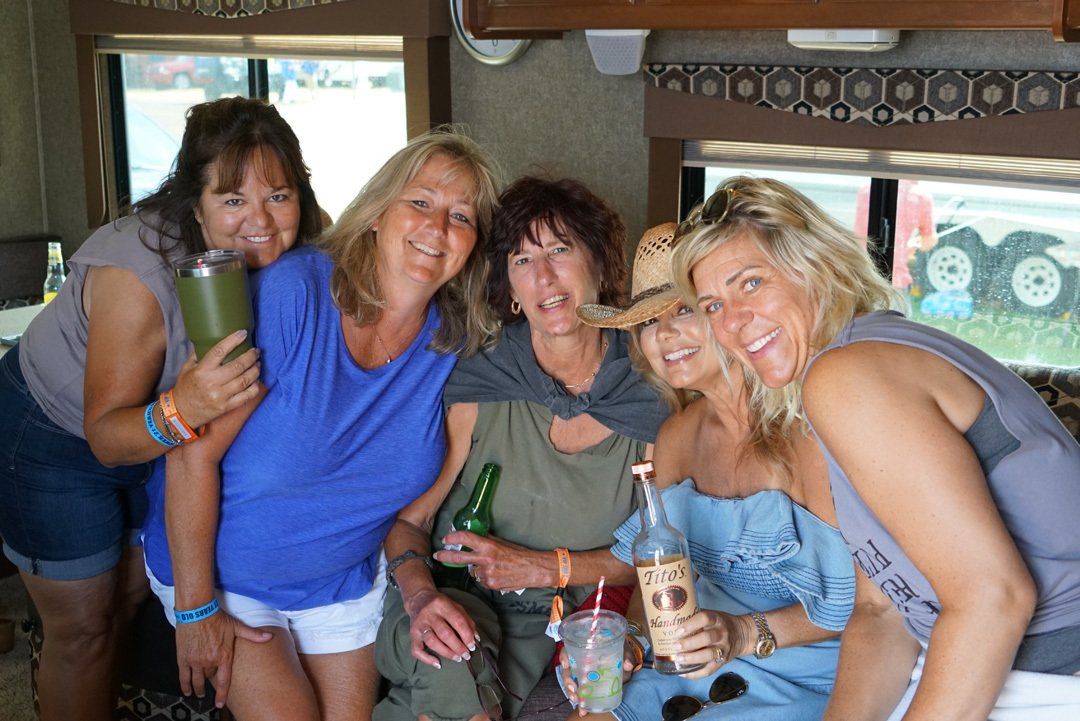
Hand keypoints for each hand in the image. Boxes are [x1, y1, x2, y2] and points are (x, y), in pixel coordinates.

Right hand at [172, 331, 261, 428]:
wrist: (181, 413)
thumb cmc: (185, 388)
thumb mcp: (186, 368)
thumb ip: (197, 354)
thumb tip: (210, 338)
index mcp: (202, 370)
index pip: (219, 351)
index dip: (233, 340)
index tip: (243, 333)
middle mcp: (212, 382)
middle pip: (238, 366)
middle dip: (251, 356)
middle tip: (256, 351)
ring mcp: (221, 396)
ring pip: (245, 380)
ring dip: (255, 370)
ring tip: (258, 363)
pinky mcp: (227, 407)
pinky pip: (247, 396)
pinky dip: (255, 386)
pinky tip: (256, 380)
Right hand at [175, 609, 271, 706]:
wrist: (197, 611)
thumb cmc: (217, 618)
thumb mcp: (236, 626)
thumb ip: (253, 635)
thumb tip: (269, 637)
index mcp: (223, 656)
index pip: (224, 681)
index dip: (222, 695)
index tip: (220, 704)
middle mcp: (209, 661)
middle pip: (210, 679)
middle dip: (210, 685)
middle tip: (208, 692)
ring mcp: (195, 661)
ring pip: (196, 681)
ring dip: (198, 689)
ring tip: (199, 694)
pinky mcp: (183, 658)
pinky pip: (183, 677)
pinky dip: (185, 685)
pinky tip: (186, 690)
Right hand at [403, 587, 478, 668]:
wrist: (418, 599)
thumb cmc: (440, 604)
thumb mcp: (455, 606)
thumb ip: (466, 620)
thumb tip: (476, 639)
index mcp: (442, 604)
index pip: (457, 621)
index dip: (467, 635)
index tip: (472, 646)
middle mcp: (429, 614)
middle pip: (445, 633)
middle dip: (458, 647)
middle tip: (466, 655)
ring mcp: (419, 624)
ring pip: (432, 642)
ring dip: (447, 653)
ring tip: (457, 658)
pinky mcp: (412, 634)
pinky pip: (416, 650)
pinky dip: (427, 659)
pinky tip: (438, 663)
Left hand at [433, 532, 550, 590]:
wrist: (533, 569)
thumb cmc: (519, 554)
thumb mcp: (502, 543)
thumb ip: (486, 540)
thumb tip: (474, 535)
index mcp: (489, 545)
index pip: (465, 538)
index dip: (453, 537)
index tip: (446, 538)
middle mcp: (486, 559)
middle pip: (459, 557)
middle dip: (445, 556)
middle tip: (437, 555)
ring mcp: (487, 573)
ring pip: (472, 571)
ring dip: (476, 569)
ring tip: (492, 567)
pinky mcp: (491, 584)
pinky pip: (481, 581)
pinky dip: (485, 578)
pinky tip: (496, 574)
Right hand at [557, 642, 637, 716]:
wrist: (624, 662)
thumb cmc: (620, 653)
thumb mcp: (624, 652)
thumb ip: (627, 656)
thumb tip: (627, 665)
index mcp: (586, 649)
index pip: (569, 649)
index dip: (564, 656)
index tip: (566, 665)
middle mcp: (580, 661)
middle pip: (567, 669)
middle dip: (567, 680)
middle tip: (573, 688)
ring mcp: (582, 674)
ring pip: (570, 681)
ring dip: (571, 692)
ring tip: (577, 700)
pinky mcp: (586, 685)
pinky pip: (578, 692)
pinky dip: (580, 700)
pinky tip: (582, 708)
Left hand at [672, 610, 754, 679]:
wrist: (742, 634)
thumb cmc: (720, 623)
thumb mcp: (712, 614)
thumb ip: (696, 617)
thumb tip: (669, 620)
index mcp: (717, 619)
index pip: (705, 618)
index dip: (691, 624)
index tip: (678, 630)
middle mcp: (722, 633)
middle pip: (706, 638)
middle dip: (689, 643)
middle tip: (675, 646)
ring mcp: (723, 648)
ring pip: (708, 655)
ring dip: (692, 658)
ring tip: (678, 659)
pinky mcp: (723, 662)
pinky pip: (709, 670)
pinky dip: (695, 674)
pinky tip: (682, 673)